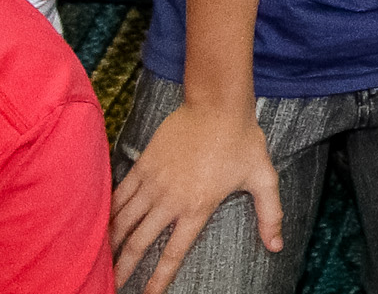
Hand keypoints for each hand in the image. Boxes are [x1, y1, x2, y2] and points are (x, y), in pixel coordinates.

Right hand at [113, 91, 285, 292]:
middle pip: (139, 242)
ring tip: (101, 259)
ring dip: (111, 242)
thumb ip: (270, 214)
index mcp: (197, 208)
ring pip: (123, 220)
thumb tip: (277, 245)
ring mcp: (153, 181)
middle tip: (112, 284)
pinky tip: (101, 223)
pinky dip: (109, 211)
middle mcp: (170, 199)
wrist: (217, 102)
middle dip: (123, 267)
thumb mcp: (263, 178)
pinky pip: (120, 194)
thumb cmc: (242, 140)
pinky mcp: (144, 164)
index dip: (158, 279)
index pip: (173, 254)